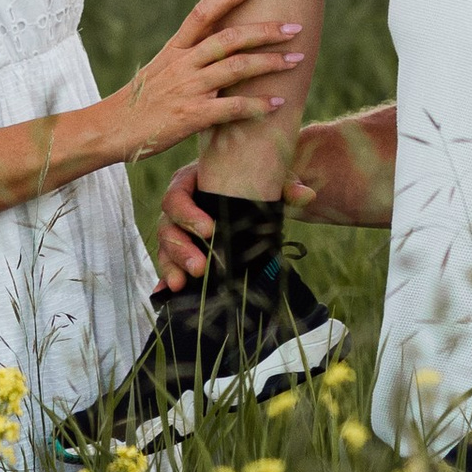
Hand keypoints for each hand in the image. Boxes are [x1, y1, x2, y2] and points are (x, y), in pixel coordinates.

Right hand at [105, 0, 304, 167]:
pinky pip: (233, 107)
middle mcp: (183, 64)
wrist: (111, 130)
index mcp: (175, 49)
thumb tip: (218, 46)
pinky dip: (258, 104)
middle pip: (230, 38)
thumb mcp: (160, 69)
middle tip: (295, 27)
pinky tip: (278, 103)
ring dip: (271, 63)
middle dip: (266, 31)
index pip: (203, 12)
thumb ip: (188, 57)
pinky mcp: (192, 116)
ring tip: (296, 60)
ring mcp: (188, 89)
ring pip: (237, 68)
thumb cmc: (139, 102)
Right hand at [151, 152, 314, 289]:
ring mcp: (177, 229)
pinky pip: (168, 263)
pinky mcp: (181, 249)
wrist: (249, 189)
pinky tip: (168, 293)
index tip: (210, 230)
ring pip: (165, 247)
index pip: (177, 196)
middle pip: (168, 226)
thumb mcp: (267, 178)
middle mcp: (179, 206)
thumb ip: (284, 185)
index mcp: (191, 181)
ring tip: (182, 285)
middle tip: (201, 267)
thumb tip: (306, 195)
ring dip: (172, 266)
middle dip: (181, 249)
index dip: (189, 215)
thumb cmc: (253, 180)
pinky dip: (167, 278)